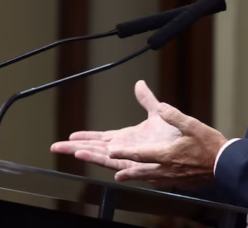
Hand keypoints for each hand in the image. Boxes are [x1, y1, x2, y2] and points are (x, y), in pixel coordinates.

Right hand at [51, 80, 180, 175]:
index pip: (103, 137)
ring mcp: (131, 157)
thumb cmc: (177, 133)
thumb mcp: (158, 112)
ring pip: (103, 157)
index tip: (71, 136)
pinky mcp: (138, 164)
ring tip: (71, 151)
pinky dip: (105, 161)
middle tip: (56, 146)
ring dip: (87, 154)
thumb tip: (139, 84)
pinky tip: (93, 161)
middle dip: (76, 147)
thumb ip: (147, 99)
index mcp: (129, 137)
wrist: (191, 145)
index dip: (87, 137)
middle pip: (97, 148)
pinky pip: (119, 163)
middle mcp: (127, 148)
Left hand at [109, 102, 226, 187]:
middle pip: (142, 172)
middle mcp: (167, 169)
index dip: (123, 152)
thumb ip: (174, 116)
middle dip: (128, 173)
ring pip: (152, 179)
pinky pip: (163, 182)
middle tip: (117, 174)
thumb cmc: (210, 145)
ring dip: (139, 178)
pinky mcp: (183, 182)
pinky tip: (156, 179)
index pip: (139, 155)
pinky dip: (154, 181)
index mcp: (167, 155)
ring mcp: (175, 177)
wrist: (226, 165)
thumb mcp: (192, 125)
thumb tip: (161, 107)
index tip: (111, 152)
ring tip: (131, 178)